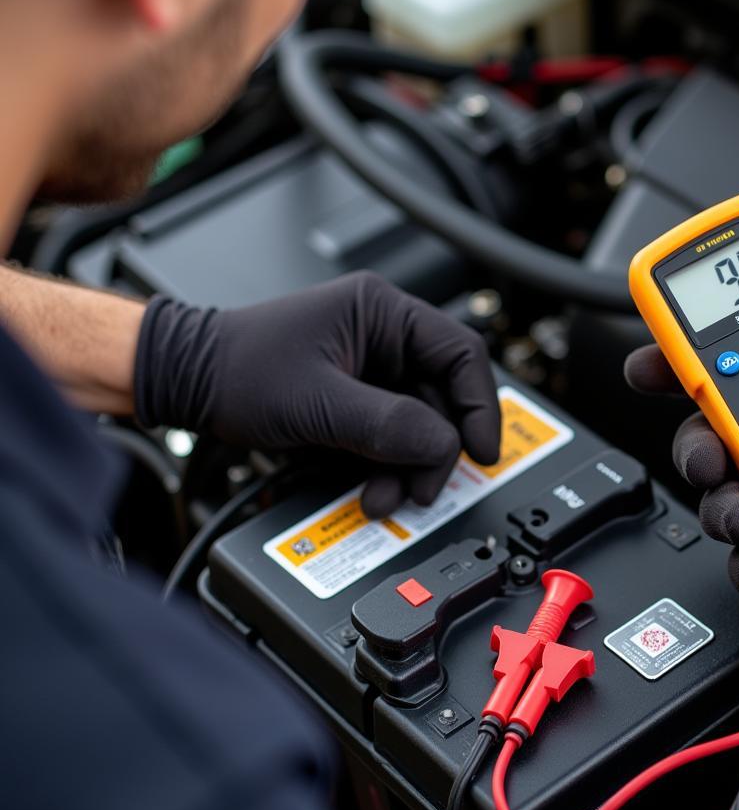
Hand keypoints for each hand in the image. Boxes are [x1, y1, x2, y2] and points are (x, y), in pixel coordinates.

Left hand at [134, 272, 500, 518]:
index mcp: (382, 312)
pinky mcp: (357, 401)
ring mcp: (371, 371)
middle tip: (424, 487)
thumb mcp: (318, 401)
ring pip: (419, 425)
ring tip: (386, 497)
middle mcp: (383, 337)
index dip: (479, 405)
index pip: (461, 353)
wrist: (187, 385)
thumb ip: (386, 424)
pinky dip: (387, 468)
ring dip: (409, 467)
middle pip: (443, 398)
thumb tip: (443, 445)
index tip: (481, 450)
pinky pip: (391, 438)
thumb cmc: (236, 368)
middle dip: (436, 450)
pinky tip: (371, 490)